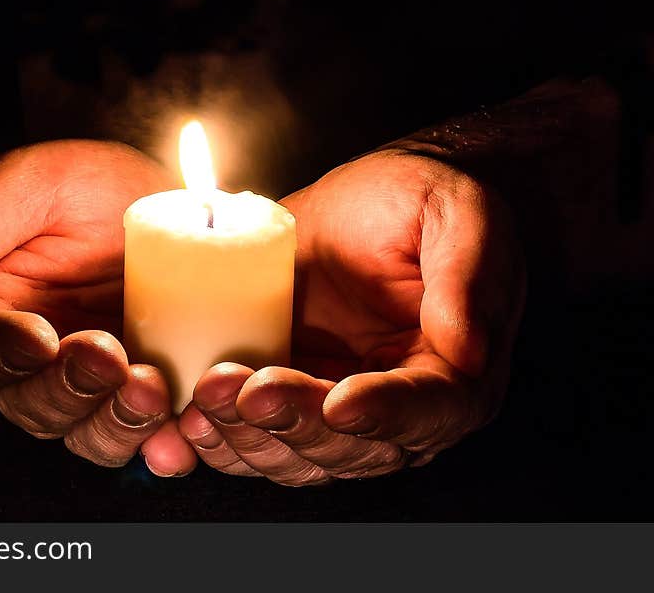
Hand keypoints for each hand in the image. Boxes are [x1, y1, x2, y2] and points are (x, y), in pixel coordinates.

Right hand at [0, 141, 196, 475]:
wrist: (192, 207)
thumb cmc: (103, 189)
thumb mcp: (38, 184)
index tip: (38, 339)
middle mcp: (39, 360)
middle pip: (29, 404)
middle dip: (66, 389)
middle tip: (106, 354)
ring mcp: (97, 385)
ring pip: (84, 434)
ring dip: (112, 422)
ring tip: (151, 386)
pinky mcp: (151, 398)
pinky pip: (147, 442)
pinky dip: (161, 446)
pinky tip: (179, 431)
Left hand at [179, 150, 525, 484]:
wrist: (366, 202)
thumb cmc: (419, 202)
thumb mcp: (458, 214)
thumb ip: (467, 274)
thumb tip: (467, 351)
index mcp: (453, 374)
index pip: (428, 412)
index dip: (383, 414)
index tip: (339, 403)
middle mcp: (397, 409)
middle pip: (352, 447)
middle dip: (295, 423)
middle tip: (246, 390)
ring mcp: (336, 409)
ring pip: (298, 456)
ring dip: (250, 437)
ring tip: (207, 398)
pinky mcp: (288, 398)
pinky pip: (258, 438)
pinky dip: (224, 438)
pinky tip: (190, 417)